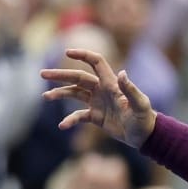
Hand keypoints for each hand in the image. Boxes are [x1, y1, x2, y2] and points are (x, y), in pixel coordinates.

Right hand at [41, 49, 157, 147]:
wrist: (145, 136)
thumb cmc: (145, 119)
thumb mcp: (140, 105)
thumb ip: (130, 89)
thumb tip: (123, 73)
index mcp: (111, 84)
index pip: (96, 63)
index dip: (83, 55)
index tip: (67, 52)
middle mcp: (102, 90)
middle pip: (78, 77)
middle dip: (60, 75)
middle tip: (42, 73)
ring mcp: (97, 103)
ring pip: (74, 93)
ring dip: (60, 93)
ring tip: (46, 96)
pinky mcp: (95, 117)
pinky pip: (78, 116)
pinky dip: (69, 120)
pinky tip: (62, 126)